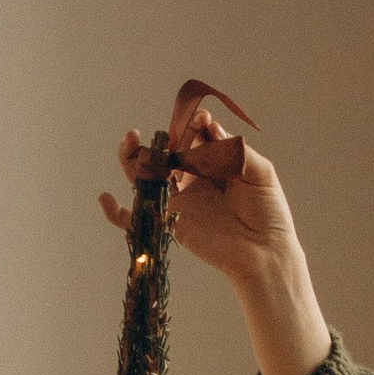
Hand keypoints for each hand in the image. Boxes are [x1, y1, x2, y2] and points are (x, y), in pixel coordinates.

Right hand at [102, 109, 298, 285]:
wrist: (266, 253)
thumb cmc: (269, 214)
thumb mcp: (260, 173)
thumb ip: (236, 150)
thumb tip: (210, 127)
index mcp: (215, 165)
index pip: (196, 138)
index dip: (194, 126)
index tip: (200, 121)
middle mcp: (194, 180)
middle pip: (167, 153)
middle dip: (161, 137)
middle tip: (161, 129)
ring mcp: (181, 201)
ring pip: (147, 175)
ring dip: (132, 158)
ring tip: (129, 140)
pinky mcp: (172, 222)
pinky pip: (138, 218)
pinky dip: (117, 212)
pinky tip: (104, 199)